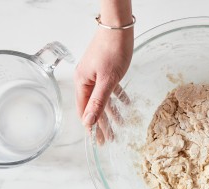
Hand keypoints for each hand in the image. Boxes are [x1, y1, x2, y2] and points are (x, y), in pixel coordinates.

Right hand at [74, 27, 132, 141]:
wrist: (118, 28)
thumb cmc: (112, 51)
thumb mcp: (107, 80)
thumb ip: (98, 102)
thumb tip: (88, 122)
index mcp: (83, 84)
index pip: (84, 111)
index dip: (91, 126)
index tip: (97, 141)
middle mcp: (87, 81)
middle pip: (94, 108)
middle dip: (102, 124)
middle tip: (109, 140)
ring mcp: (97, 76)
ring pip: (104, 100)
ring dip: (112, 113)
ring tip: (120, 127)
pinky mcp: (107, 71)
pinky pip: (111, 90)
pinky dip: (118, 98)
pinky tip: (126, 106)